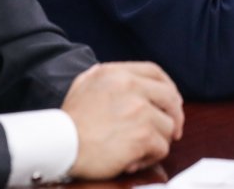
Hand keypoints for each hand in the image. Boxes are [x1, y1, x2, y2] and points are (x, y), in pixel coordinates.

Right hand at [62, 62, 184, 178]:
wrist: (59, 145)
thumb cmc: (69, 121)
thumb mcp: (84, 85)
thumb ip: (108, 78)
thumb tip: (129, 80)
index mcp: (117, 73)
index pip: (155, 72)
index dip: (168, 87)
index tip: (170, 101)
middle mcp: (131, 87)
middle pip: (170, 98)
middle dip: (174, 115)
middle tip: (173, 130)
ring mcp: (139, 111)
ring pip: (167, 126)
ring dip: (157, 141)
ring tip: (138, 150)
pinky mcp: (143, 136)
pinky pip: (161, 147)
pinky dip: (150, 157)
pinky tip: (133, 161)